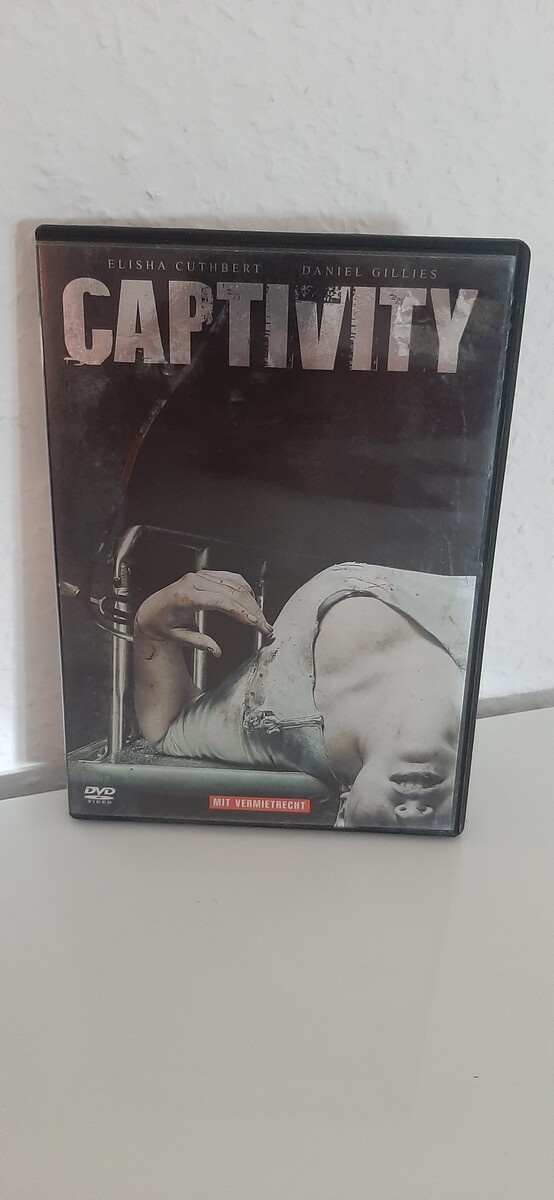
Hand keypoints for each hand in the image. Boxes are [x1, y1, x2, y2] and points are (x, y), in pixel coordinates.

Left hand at [134, 570, 271, 656]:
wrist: (152, 609)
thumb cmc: (161, 622)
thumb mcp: (176, 637)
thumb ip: (198, 643)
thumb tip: (215, 650)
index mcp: (186, 597)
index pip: (221, 601)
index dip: (240, 611)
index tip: (254, 622)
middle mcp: (194, 582)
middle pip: (232, 592)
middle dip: (252, 609)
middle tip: (263, 625)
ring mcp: (201, 576)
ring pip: (235, 584)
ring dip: (251, 600)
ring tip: (260, 617)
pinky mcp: (206, 575)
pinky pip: (230, 577)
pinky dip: (244, 588)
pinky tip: (251, 600)